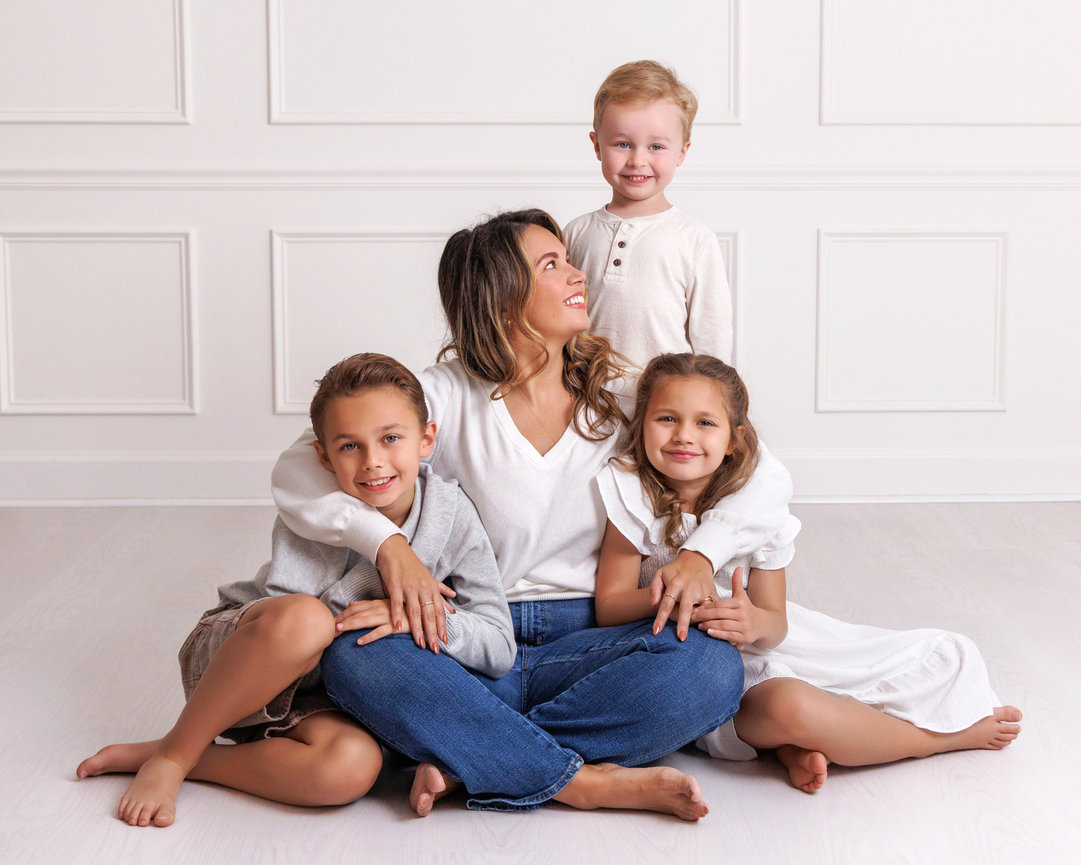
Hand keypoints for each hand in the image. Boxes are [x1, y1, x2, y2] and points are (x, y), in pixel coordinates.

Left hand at [335, 599, 401, 645]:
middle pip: (357, 614)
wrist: (424, 614)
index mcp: (378, 603)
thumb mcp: (385, 604)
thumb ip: (368, 604)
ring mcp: (387, 617)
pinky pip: (380, 632)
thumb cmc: (404, 610)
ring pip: (365, 621)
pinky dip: (369, 636)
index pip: (356, 607)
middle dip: (342, 620)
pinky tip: (360, 642)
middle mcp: (380, 609)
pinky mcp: (395, 627)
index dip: (343, 613)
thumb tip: (351, 603)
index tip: (332, 620)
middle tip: (330, 627)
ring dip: (351, 625)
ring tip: (339, 630)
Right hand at [375, 534, 455, 651]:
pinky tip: (398, 628)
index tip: (444, 640)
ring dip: (417, 628)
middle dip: (433, 632)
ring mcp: (409, 587)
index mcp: (431, 587)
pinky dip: (397, 616)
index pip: (439, 611)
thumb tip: (453, 598)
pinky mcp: (395, 585)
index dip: (442, 626)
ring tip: (420, 643)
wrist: (395, 549)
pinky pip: (396, 603)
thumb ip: (440, 590)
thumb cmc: (412, 565)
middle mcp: (422, 588)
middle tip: (435, 648)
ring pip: (415, 611)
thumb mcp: (428, 577)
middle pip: (429, 614)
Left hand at [649, 549, 715, 640]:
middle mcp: (689, 588)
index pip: (666, 604)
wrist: (697, 560)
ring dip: (698, 622)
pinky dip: (709, 617)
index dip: (661, 619)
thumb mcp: (661, 574)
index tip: (656, 632)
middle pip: (685, 609)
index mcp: (675, 583)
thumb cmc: (675, 570)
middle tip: (681, 638)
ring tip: (696, 631)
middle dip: (683, 625)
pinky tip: (705, 625)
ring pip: (701, 610)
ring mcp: (702, 590)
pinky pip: (711, 609)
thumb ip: (654, 588)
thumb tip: (653, 604)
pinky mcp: (712, 593)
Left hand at [691, 567, 754, 648]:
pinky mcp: (745, 638)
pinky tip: (709, 633)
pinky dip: (719, 634)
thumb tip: (738, 567)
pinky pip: (730, 636)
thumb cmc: (747, 609)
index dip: (707, 607)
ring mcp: (744, 626)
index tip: (696, 608)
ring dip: (709, 625)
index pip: (720, 604)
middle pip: (720, 614)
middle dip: (705, 616)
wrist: (763, 624)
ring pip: (723, 625)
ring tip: (700, 626)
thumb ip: (737, 582)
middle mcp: (743, 614)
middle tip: (694, 617)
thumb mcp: (742, 595)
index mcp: (740, 603)